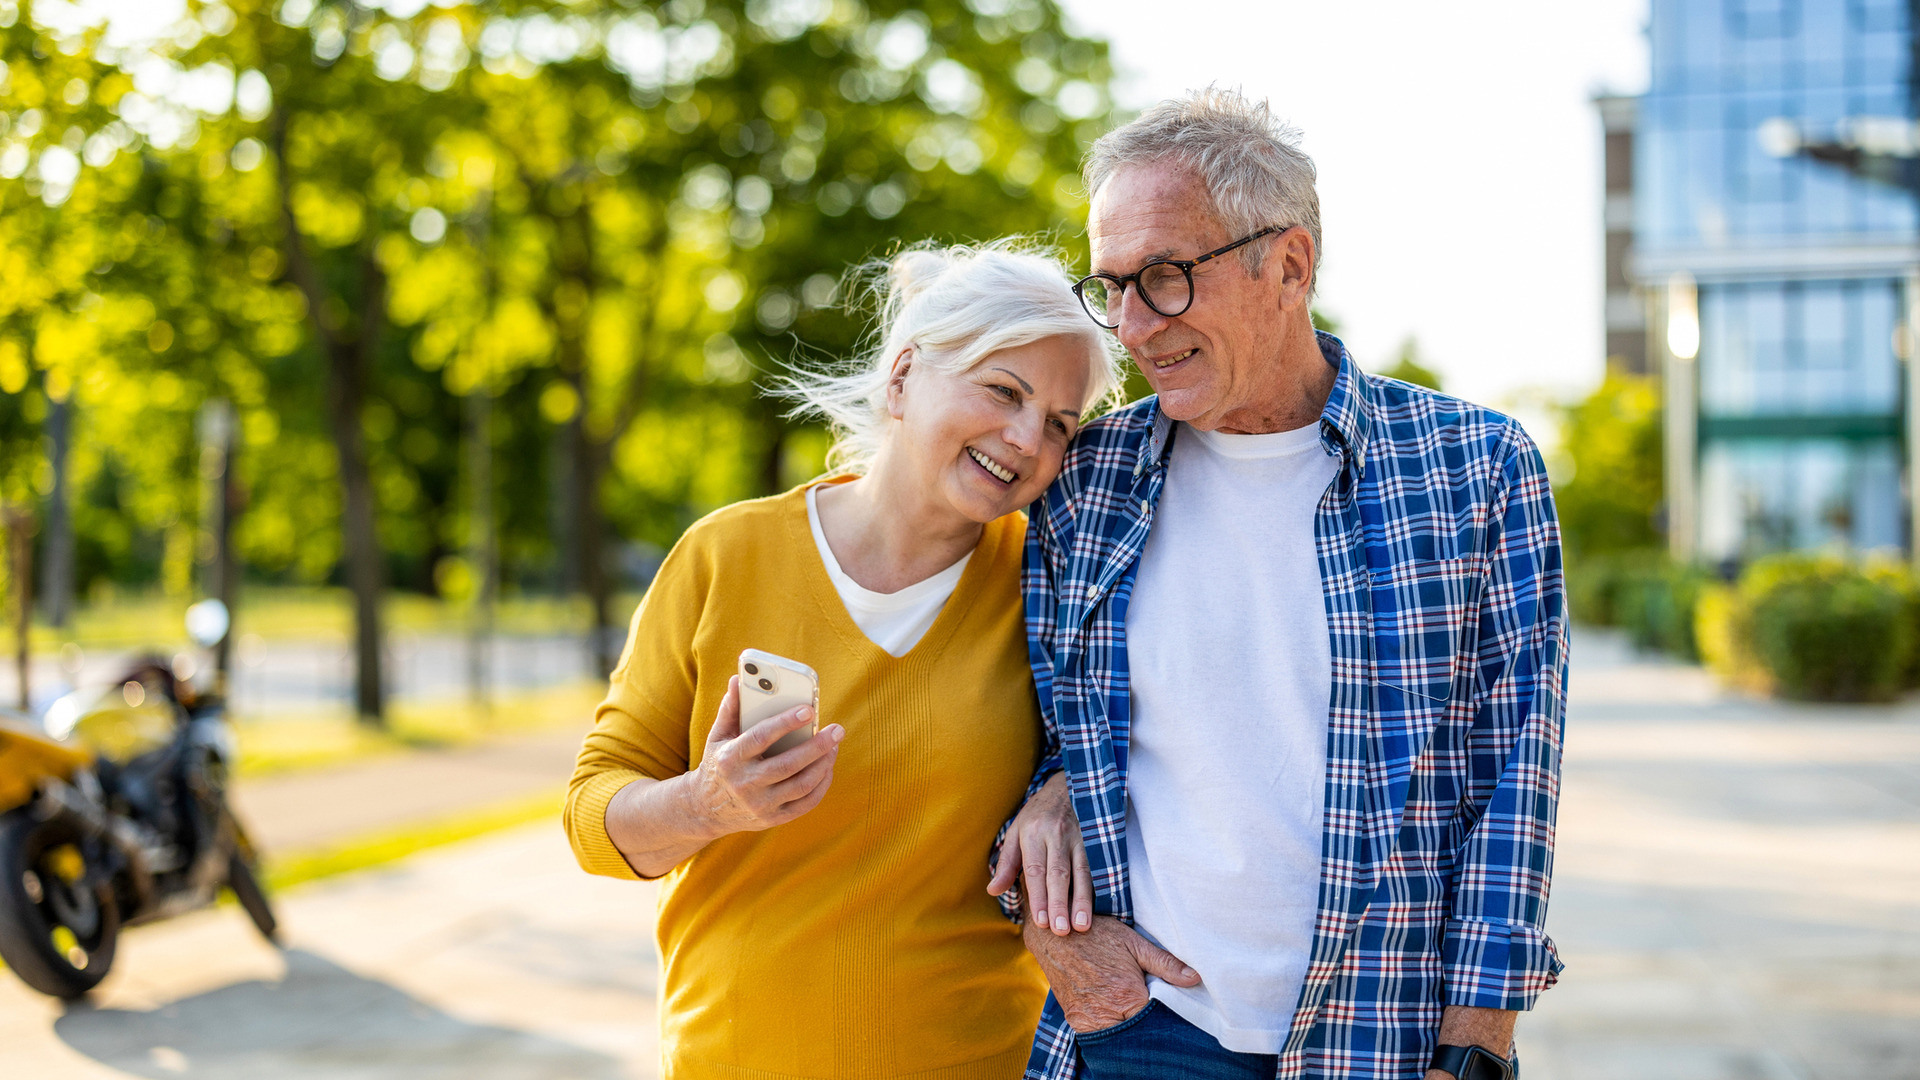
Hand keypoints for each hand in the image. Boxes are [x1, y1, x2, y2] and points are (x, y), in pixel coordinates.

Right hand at [684, 676, 842, 835]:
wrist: (705, 810)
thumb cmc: (718, 764)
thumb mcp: (718, 736)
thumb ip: (730, 709)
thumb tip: (738, 679)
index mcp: (730, 759)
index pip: (761, 738)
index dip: (785, 723)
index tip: (808, 710)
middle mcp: (744, 784)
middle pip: (787, 764)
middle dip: (816, 746)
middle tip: (836, 730)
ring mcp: (759, 805)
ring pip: (801, 785)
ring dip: (823, 764)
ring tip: (834, 745)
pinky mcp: (772, 819)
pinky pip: (805, 804)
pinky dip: (821, 785)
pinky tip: (827, 767)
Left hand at [988, 772, 1092, 934]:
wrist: (1065, 786)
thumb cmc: (1036, 815)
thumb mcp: (1015, 832)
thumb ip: (1006, 863)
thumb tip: (993, 891)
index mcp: (1033, 833)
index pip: (1035, 870)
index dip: (1038, 896)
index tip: (1040, 921)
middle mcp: (1056, 835)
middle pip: (1058, 874)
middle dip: (1059, 903)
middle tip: (1060, 930)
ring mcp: (1078, 837)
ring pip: (1081, 872)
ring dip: (1082, 901)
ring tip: (1081, 926)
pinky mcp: (1095, 840)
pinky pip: (1096, 867)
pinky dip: (1097, 889)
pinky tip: (1099, 909)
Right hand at [1023, 912, 1198, 1033]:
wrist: (1055, 931)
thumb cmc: (1097, 934)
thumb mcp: (1134, 943)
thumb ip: (1166, 964)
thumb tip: (1195, 978)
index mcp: (1126, 996)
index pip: (1155, 1023)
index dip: (1163, 1016)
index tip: (1166, 1006)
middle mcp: (1106, 1014)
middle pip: (1136, 1034)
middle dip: (1146, 1025)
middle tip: (1149, 1007)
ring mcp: (1087, 1020)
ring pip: (1116, 1038)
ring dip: (1126, 1027)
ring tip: (1131, 1009)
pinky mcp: (1075, 1020)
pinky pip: (1097, 1034)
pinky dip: (1109, 1027)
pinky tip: (1115, 1013)